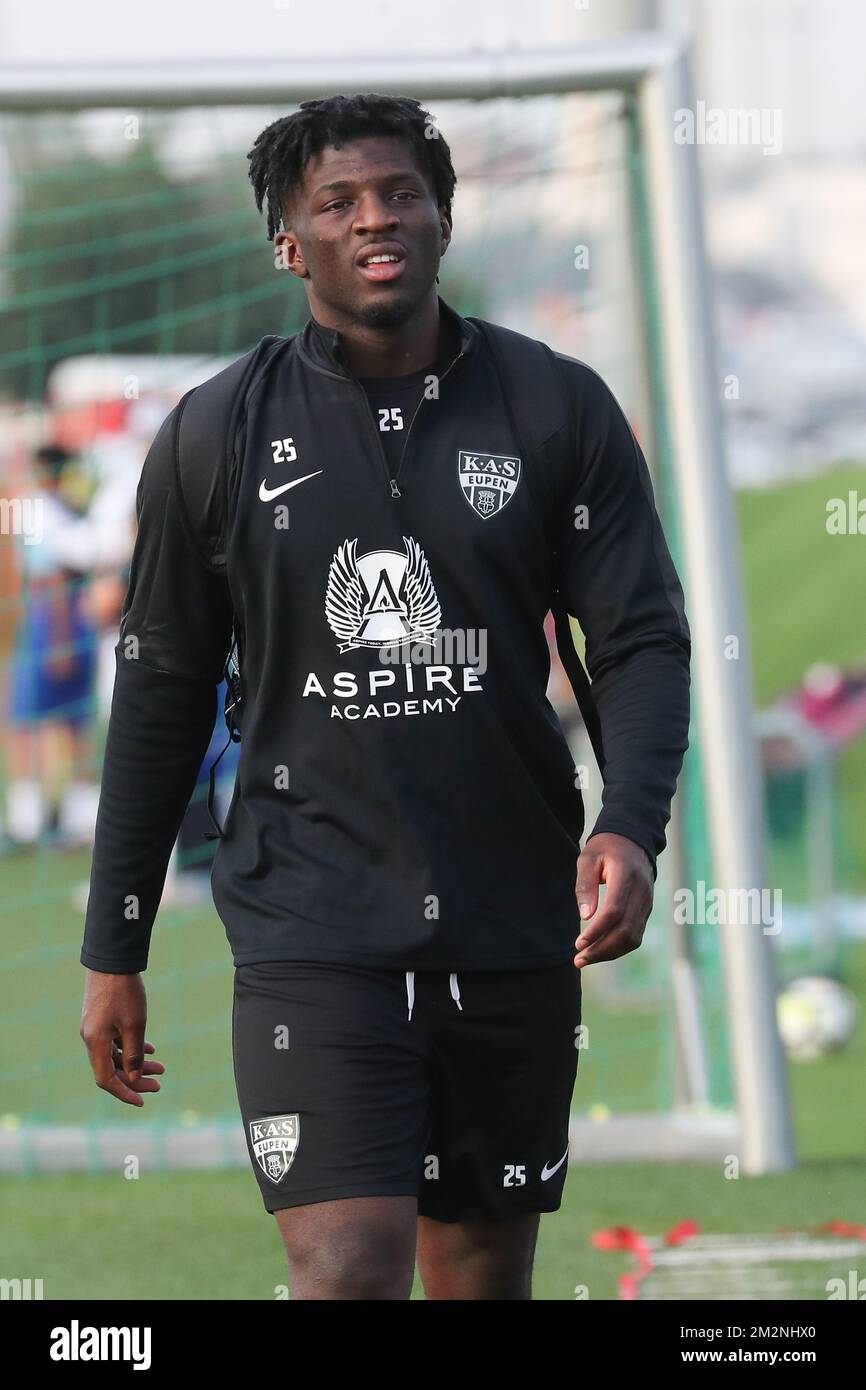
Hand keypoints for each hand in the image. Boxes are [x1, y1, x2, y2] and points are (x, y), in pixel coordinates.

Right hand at [80, 969, 165, 1106]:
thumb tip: (134, 1080)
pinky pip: (115, 1041)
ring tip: (161, 1067)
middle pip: (112, 1069)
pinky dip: (131, 1047)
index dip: (124, 1093)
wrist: (113, 959)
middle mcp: (91, 1038)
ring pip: (116, 1055)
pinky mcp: (101, 1018)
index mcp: (95, 1043)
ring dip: (137, 1063)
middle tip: (159, 1084)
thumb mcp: (135, 1025)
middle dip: (135, 1079)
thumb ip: (134, 1055)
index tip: (143, 1101)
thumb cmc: (124, 992)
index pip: (106, 1079)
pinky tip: (150, 1049)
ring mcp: (95, 1028)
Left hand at [573, 832, 653, 968]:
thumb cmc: (605, 848)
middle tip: (578, 960)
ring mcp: (647, 902)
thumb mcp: (588, 858)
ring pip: (633, 938)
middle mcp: (642, 892)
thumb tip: (585, 917)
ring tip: (586, 959)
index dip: (596, 931)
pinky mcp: (646, 910)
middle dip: (601, 950)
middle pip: (625, 931)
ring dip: (610, 953)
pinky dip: (618, 947)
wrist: (633, 840)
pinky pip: (636, 935)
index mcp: (626, 876)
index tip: (578, 944)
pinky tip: (600, 951)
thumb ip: (585, 885)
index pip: (614, 911)